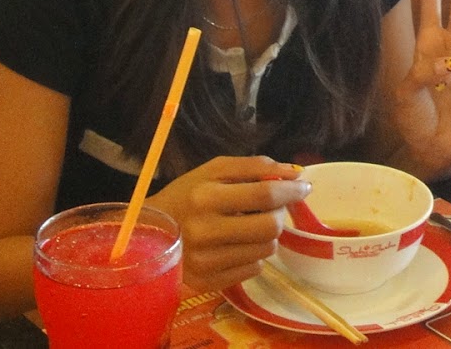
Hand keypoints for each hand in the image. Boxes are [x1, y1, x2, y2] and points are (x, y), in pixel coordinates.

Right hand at [147, 155, 308, 292]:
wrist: (146, 235)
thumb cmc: (185, 196)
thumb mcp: (214, 170)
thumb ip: (255, 167)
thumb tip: (295, 174)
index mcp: (205, 196)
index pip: (265, 195)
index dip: (292, 190)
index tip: (304, 186)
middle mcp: (204, 231)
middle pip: (270, 227)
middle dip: (280, 215)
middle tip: (273, 209)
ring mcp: (205, 261)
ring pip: (266, 250)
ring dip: (266, 236)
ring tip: (249, 227)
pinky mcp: (207, 283)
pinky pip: (253, 269)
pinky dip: (253, 255)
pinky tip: (236, 246)